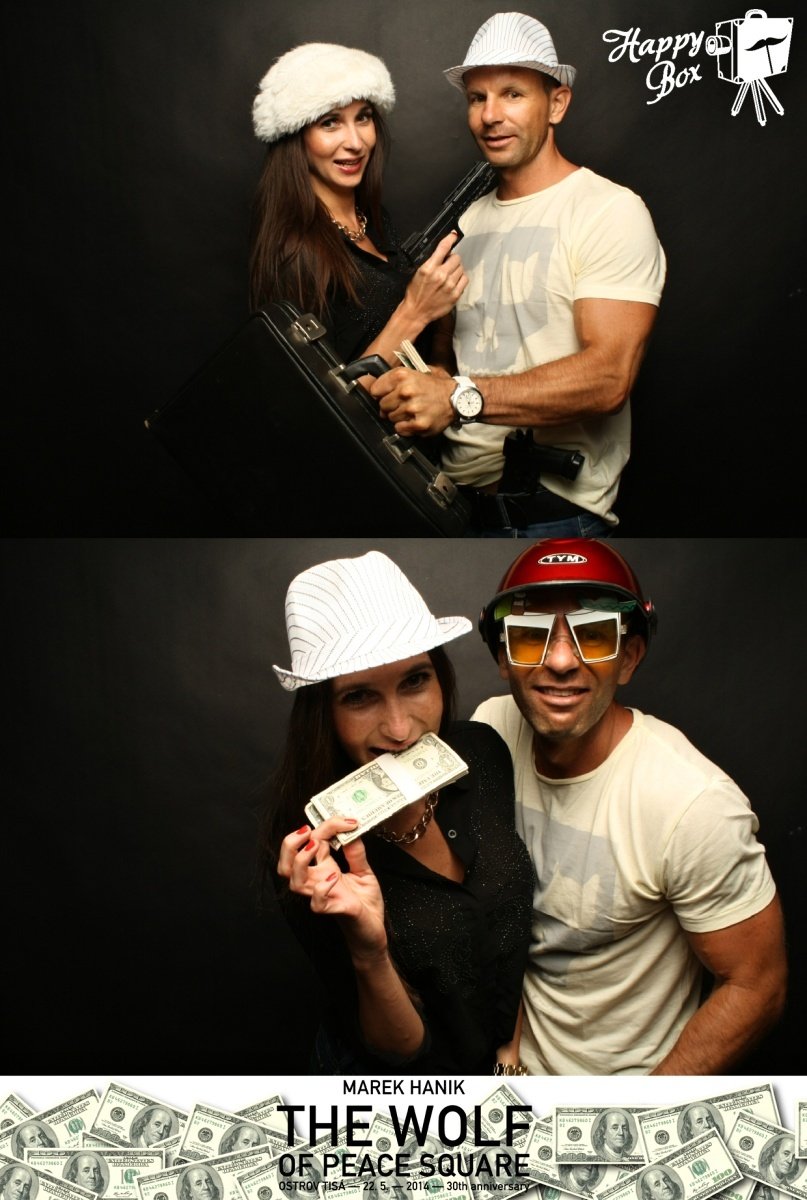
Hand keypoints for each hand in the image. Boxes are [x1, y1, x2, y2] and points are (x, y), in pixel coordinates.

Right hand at [278, 822, 387, 959]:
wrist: (374, 931)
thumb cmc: (365, 903)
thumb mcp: (364, 870)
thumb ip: (356, 851)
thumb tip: (351, 829)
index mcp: (324, 868)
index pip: (312, 842)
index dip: (326, 825)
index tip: (348, 820)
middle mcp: (318, 881)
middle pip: (286, 863)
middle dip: (290, 843)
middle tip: (308, 831)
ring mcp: (323, 896)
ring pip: (294, 882)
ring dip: (300, 861)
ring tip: (315, 847)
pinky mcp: (335, 910)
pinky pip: (317, 904)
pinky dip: (321, 889)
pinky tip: (334, 878)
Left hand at [369, 367, 455, 436]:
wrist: (456, 398)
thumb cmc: (435, 386)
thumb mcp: (415, 371)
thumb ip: (394, 379)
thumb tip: (376, 391)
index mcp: (402, 375)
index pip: (375, 390)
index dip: (380, 394)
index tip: (386, 396)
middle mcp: (406, 391)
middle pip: (382, 405)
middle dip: (390, 406)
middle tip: (403, 404)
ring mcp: (412, 409)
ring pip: (390, 418)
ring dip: (398, 417)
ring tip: (411, 411)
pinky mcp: (418, 424)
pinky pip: (399, 429)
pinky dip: (405, 427)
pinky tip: (414, 420)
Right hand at [402, 231, 467, 324]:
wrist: (416, 312)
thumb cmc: (415, 293)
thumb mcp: (419, 272)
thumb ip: (431, 262)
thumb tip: (444, 253)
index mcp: (429, 268)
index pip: (443, 247)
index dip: (450, 238)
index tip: (453, 235)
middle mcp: (440, 276)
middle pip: (456, 258)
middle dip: (452, 259)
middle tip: (447, 265)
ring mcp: (449, 286)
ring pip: (461, 268)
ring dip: (456, 269)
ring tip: (449, 275)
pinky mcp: (455, 294)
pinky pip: (465, 279)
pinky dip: (461, 278)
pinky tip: (454, 282)